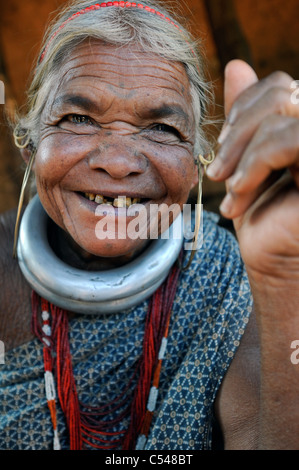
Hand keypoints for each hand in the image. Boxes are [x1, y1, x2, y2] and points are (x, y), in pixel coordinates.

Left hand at [207, 60, 298, 280]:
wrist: (272, 261)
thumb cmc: (260, 214)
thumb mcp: (245, 158)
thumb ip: (247, 115)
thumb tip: (236, 65)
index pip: (280, 85)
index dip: (243, 108)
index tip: (220, 147)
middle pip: (281, 92)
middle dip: (237, 132)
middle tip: (216, 171)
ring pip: (283, 110)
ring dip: (242, 154)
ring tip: (228, 190)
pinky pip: (289, 139)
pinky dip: (254, 165)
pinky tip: (239, 196)